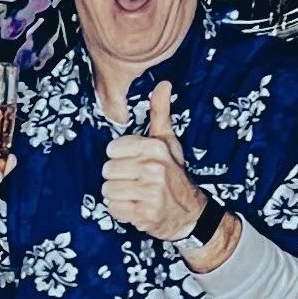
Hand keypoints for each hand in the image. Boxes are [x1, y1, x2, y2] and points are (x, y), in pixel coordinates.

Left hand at [101, 81, 205, 240]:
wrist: (191, 214)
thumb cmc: (174, 174)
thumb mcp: (168, 142)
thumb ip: (160, 112)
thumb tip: (164, 84)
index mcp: (155, 148)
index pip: (112, 149)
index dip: (120, 157)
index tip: (135, 162)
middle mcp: (153, 169)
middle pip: (107, 170)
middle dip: (117, 177)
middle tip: (135, 181)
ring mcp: (150, 193)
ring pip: (108, 190)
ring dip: (118, 195)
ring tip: (135, 194)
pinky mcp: (144, 214)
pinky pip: (114, 209)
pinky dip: (122, 211)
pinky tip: (136, 207)